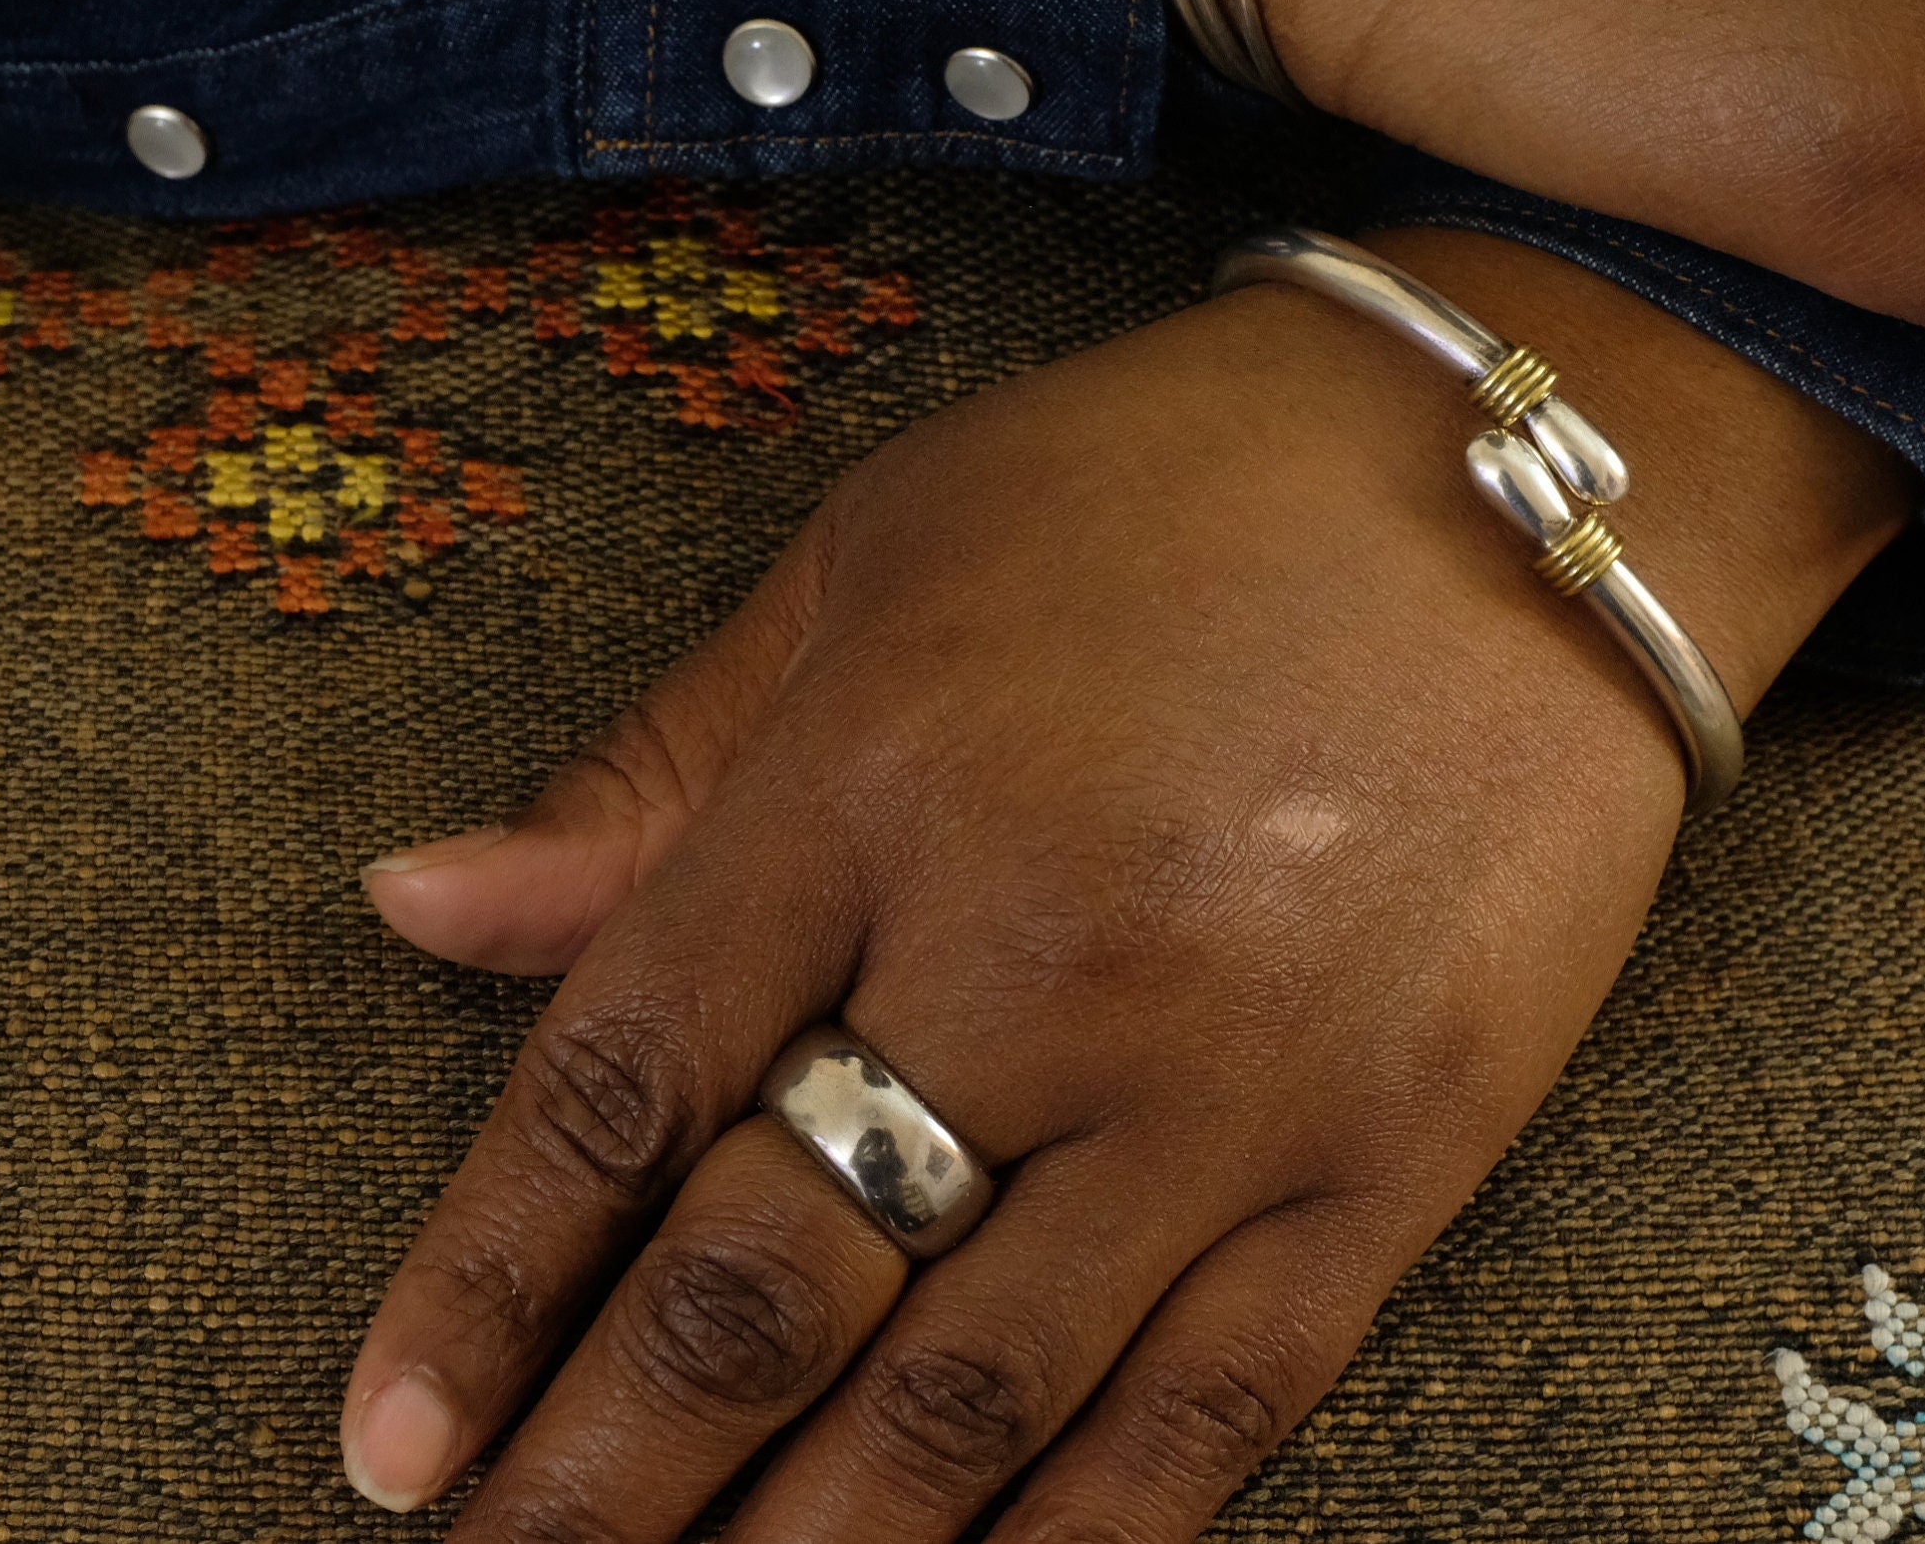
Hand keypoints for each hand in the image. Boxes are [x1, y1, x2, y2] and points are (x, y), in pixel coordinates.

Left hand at [339, 232, 1910, 1539]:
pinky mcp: (1396, 1156)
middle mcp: (1031, 953)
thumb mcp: (873, 558)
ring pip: (967, 1398)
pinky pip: (1211, 1411)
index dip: (483, 1289)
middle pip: (765, 1281)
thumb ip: (655, 770)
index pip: (624, 1086)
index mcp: (870, 781)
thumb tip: (418, 908)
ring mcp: (1228, 1077)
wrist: (1539, 480)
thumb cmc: (1166, 487)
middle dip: (605, 1478)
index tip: (385, 1450)